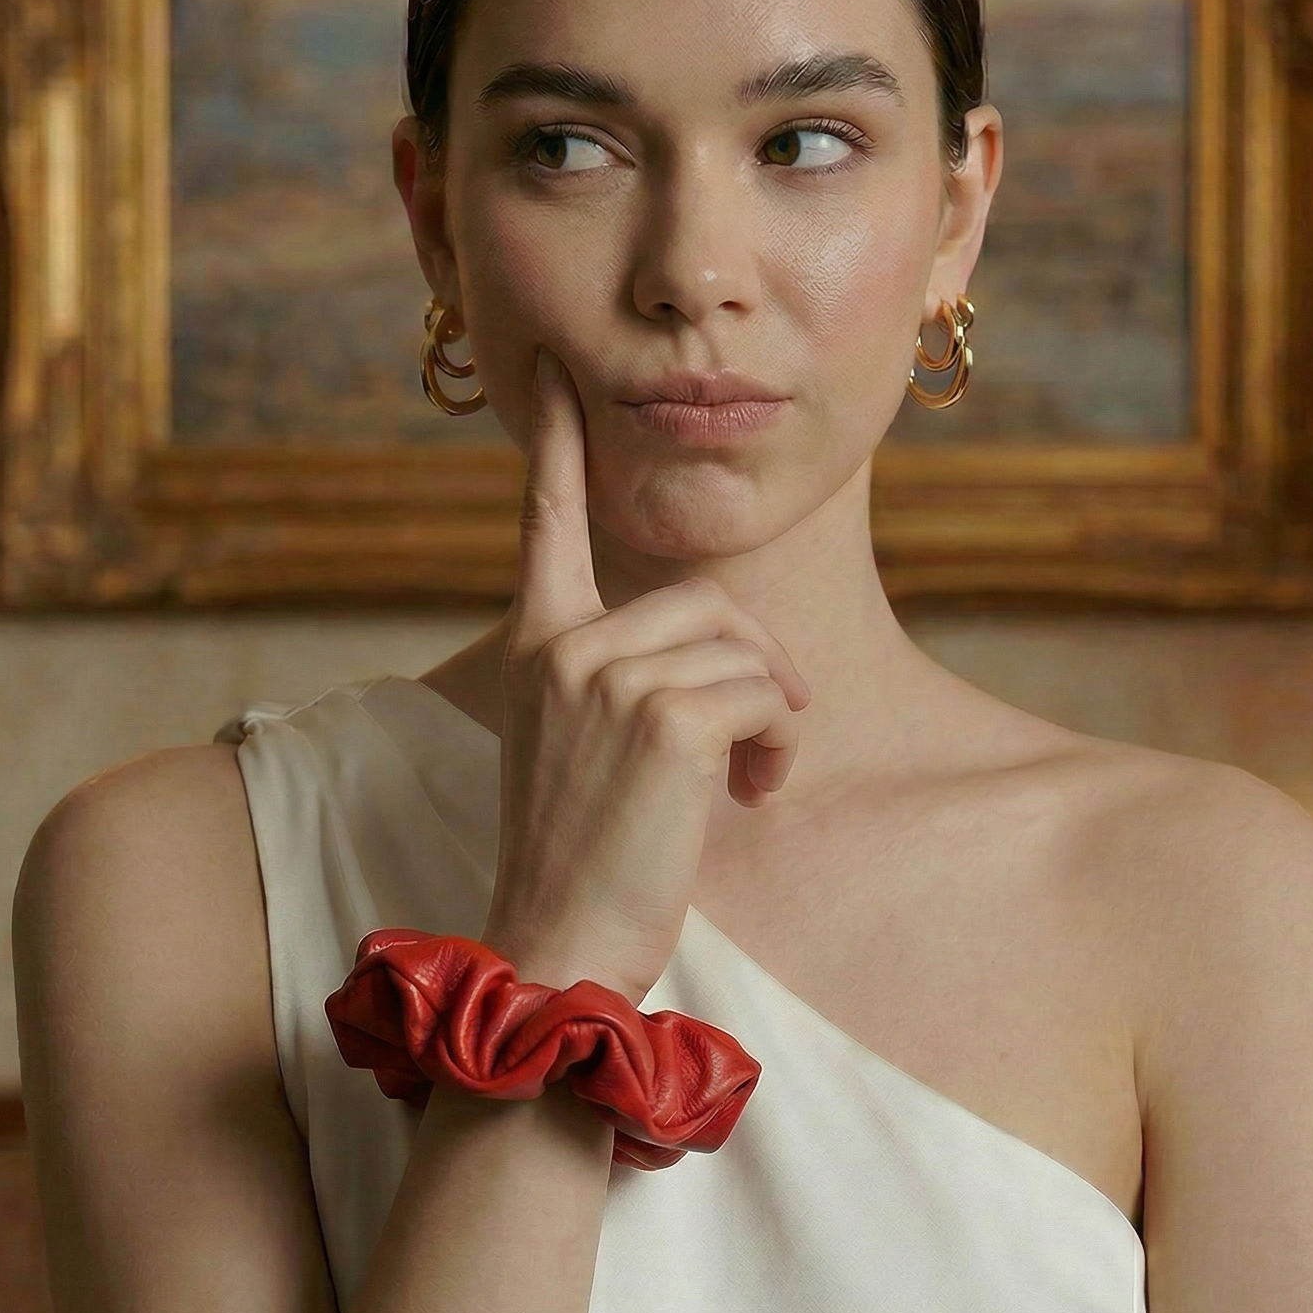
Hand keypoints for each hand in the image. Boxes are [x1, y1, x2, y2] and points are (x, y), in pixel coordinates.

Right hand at [484, 350, 809, 1003]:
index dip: (559, 445)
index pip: (546, 522)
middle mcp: (563, 645)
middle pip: (709, 601)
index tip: (552, 368)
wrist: (559, 944)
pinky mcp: (664, 718)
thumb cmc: (582, 858)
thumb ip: (617, 678)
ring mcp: (607, 676)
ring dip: (775, 714)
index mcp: (535, 645)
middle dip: (759, 668)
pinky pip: (762, 694)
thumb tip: (721, 656)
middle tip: (761, 743)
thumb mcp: (580, 746)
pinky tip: (751, 794)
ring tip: (752, 779)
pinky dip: (778, 743)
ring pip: (744, 647)